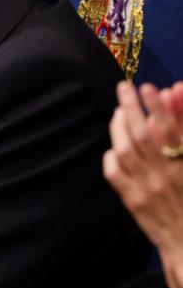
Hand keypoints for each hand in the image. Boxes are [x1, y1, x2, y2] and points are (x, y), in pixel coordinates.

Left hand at [103, 81, 182, 287]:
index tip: (152, 88)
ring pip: (126, 150)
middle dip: (133, 107)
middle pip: (145, 136)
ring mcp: (147, 189)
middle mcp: (167, 177)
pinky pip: (114, 173)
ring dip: (120, 126)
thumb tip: (176, 96)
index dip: (161, 108)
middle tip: (125, 86)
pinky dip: (112, 155)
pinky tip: (115, 145)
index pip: (172, 133)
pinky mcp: (132, 201)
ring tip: (119, 110)